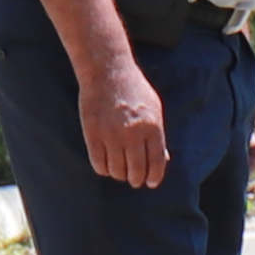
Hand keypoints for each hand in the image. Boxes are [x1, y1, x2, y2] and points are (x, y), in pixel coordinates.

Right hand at [80, 56, 171, 192]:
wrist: (107, 71)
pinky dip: (104, 169)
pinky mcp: (92, 134)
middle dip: (136, 180)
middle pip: (136, 171)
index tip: (151, 183)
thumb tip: (162, 160)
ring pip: (117, 170)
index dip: (154, 177)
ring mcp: (111, 135)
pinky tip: (106, 165)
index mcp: (152, 127)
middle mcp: (132, 133)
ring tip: (120, 170)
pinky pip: (99, 164)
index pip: (156, 162)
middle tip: (134, 180)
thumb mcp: (154, 109)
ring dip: (119, 174)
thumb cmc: (134, 90)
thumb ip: (158, 135)